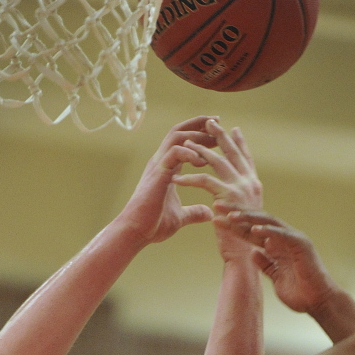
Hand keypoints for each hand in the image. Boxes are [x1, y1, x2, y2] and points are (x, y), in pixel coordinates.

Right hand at [118, 117, 218, 244]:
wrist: (136, 232)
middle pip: (180, 131)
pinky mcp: (157, 174)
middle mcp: (161, 162)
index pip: (183, 141)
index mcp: (166, 168)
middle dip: (200, 125)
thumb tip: (208, 214)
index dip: (200, 133)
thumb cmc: (153, 225)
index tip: (218, 131)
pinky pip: (174, 153)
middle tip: (219, 123)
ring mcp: (158, 166)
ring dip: (196, 135)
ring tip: (213, 138)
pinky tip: (202, 161)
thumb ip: (194, 212)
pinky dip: (189, 153)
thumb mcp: (180, 217)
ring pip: (177, 136)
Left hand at [172, 121, 262, 260]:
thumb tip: (226, 198)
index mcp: (254, 185)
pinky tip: (176, 179)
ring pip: (217, 161)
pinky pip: (204, 180)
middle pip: (233, 153)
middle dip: (220, 136)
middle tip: (209, 122)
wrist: (243, 255)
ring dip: (199, 151)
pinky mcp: (226, 197)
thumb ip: (236, 201)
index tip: (234, 128)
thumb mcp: (242, 215)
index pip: (246, 158)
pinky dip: (188, 179)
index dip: (240, 143)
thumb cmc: (241, 240)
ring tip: (185, 144)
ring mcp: (240, 188)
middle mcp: (250, 183)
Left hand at [216, 210, 336, 310]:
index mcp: (277, 245)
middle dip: (236, 213)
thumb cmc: (300, 293)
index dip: (233, 224)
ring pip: (268, 222)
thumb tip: (253, 253)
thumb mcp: (276, 277)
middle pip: (257, 220)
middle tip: (217, 205)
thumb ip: (266, 264)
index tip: (216, 218)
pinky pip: (283, 235)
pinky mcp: (302, 245)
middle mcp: (285, 238)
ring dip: (249, 218)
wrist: (319, 302)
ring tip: (231, 215)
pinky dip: (269, 231)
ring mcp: (294, 239)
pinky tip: (255, 228)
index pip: (251, 230)